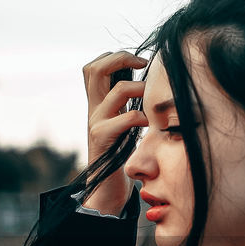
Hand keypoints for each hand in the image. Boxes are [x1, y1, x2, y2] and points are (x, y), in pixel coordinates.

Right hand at [82, 50, 148, 212]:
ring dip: (139, 89)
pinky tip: (149, 124)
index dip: (114, 57)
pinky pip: (125, 119)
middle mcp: (93, 109)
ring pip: (115, 91)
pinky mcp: (103, 139)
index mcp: (97, 103)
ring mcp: (95, 123)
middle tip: (143, 65)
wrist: (106, 188)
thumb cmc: (121, 155)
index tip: (139, 63)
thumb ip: (126, 104)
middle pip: (94, 68)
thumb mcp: (122, 123)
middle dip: (121, 59)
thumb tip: (147, 84)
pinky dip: (142, 117)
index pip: (94, 66)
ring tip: (151, 99)